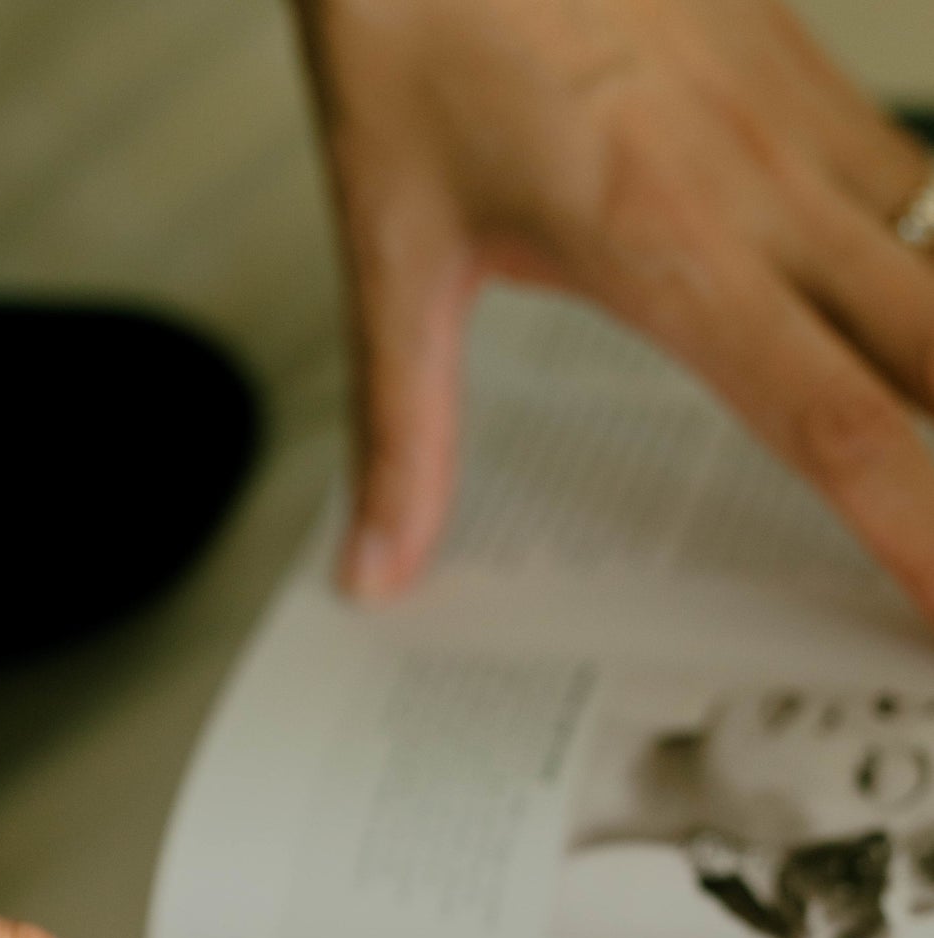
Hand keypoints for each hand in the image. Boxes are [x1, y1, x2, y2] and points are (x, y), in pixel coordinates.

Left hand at [295, 0, 933, 610]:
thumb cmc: (417, 19)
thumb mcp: (391, 247)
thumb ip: (400, 426)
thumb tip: (381, 562)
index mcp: (671, 249)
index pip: (835, 428)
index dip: (919, 537)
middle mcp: (766, 189)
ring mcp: (799, 121)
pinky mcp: (802, 70)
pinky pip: (911, 186)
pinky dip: (933, 266)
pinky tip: (910, 319)